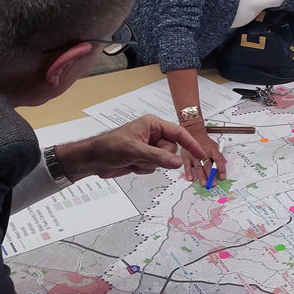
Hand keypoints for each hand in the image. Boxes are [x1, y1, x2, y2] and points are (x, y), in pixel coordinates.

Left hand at [55, 115, 206, 182]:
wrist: (92, 160)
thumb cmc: (110, 147)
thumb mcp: (135, 150)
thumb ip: (158, 157)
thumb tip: (179, 163)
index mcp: (153, 124)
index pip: (178, 133)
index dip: (190, 144)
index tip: (200, 154)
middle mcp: (154, 134)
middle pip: (172, 150)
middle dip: (159, 157)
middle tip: (142, 156)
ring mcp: (150, 147)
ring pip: (164, 160)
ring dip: (149, 164)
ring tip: (133, 160)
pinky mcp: (144, 158)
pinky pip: (155, 167)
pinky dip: (143, 168)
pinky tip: (131, 164)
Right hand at [180, 120, 225, 185]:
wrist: (194, 134)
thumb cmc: (206, 142)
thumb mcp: (215, 146)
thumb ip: (219, 156)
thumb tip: (223, 165)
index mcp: (212, 150)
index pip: (218, 160)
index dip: (221, 169)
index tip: (223, 177)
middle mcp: (204, 153)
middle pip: (208, 165)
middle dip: (211, 175)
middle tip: (213, 184)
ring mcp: (194, 155)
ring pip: (198, 167)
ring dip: (201, 176)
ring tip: (204, 184)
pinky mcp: (186, 157)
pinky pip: (187, 166)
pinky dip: (189, 172)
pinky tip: (191, 179)